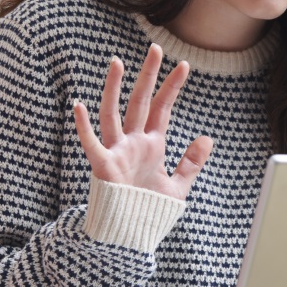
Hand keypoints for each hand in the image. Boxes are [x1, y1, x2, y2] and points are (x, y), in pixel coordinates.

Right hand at [73, 44, 212, 201]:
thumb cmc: (149, 212)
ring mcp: (117, 152)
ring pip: (114, 114)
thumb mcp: (177, 188)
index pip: (162, 109)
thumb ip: (191, 163)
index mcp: (152, 146)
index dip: (172, 88)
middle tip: (155, 49)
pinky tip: (79, 105)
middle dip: (148, 76)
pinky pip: (91, 143)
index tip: (184, 65)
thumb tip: (207, 138)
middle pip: (141, 102)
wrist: (130, 237)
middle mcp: (133, 144)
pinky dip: (84, 126)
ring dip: (115, 89)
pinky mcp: (103, 167)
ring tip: (118, 63)